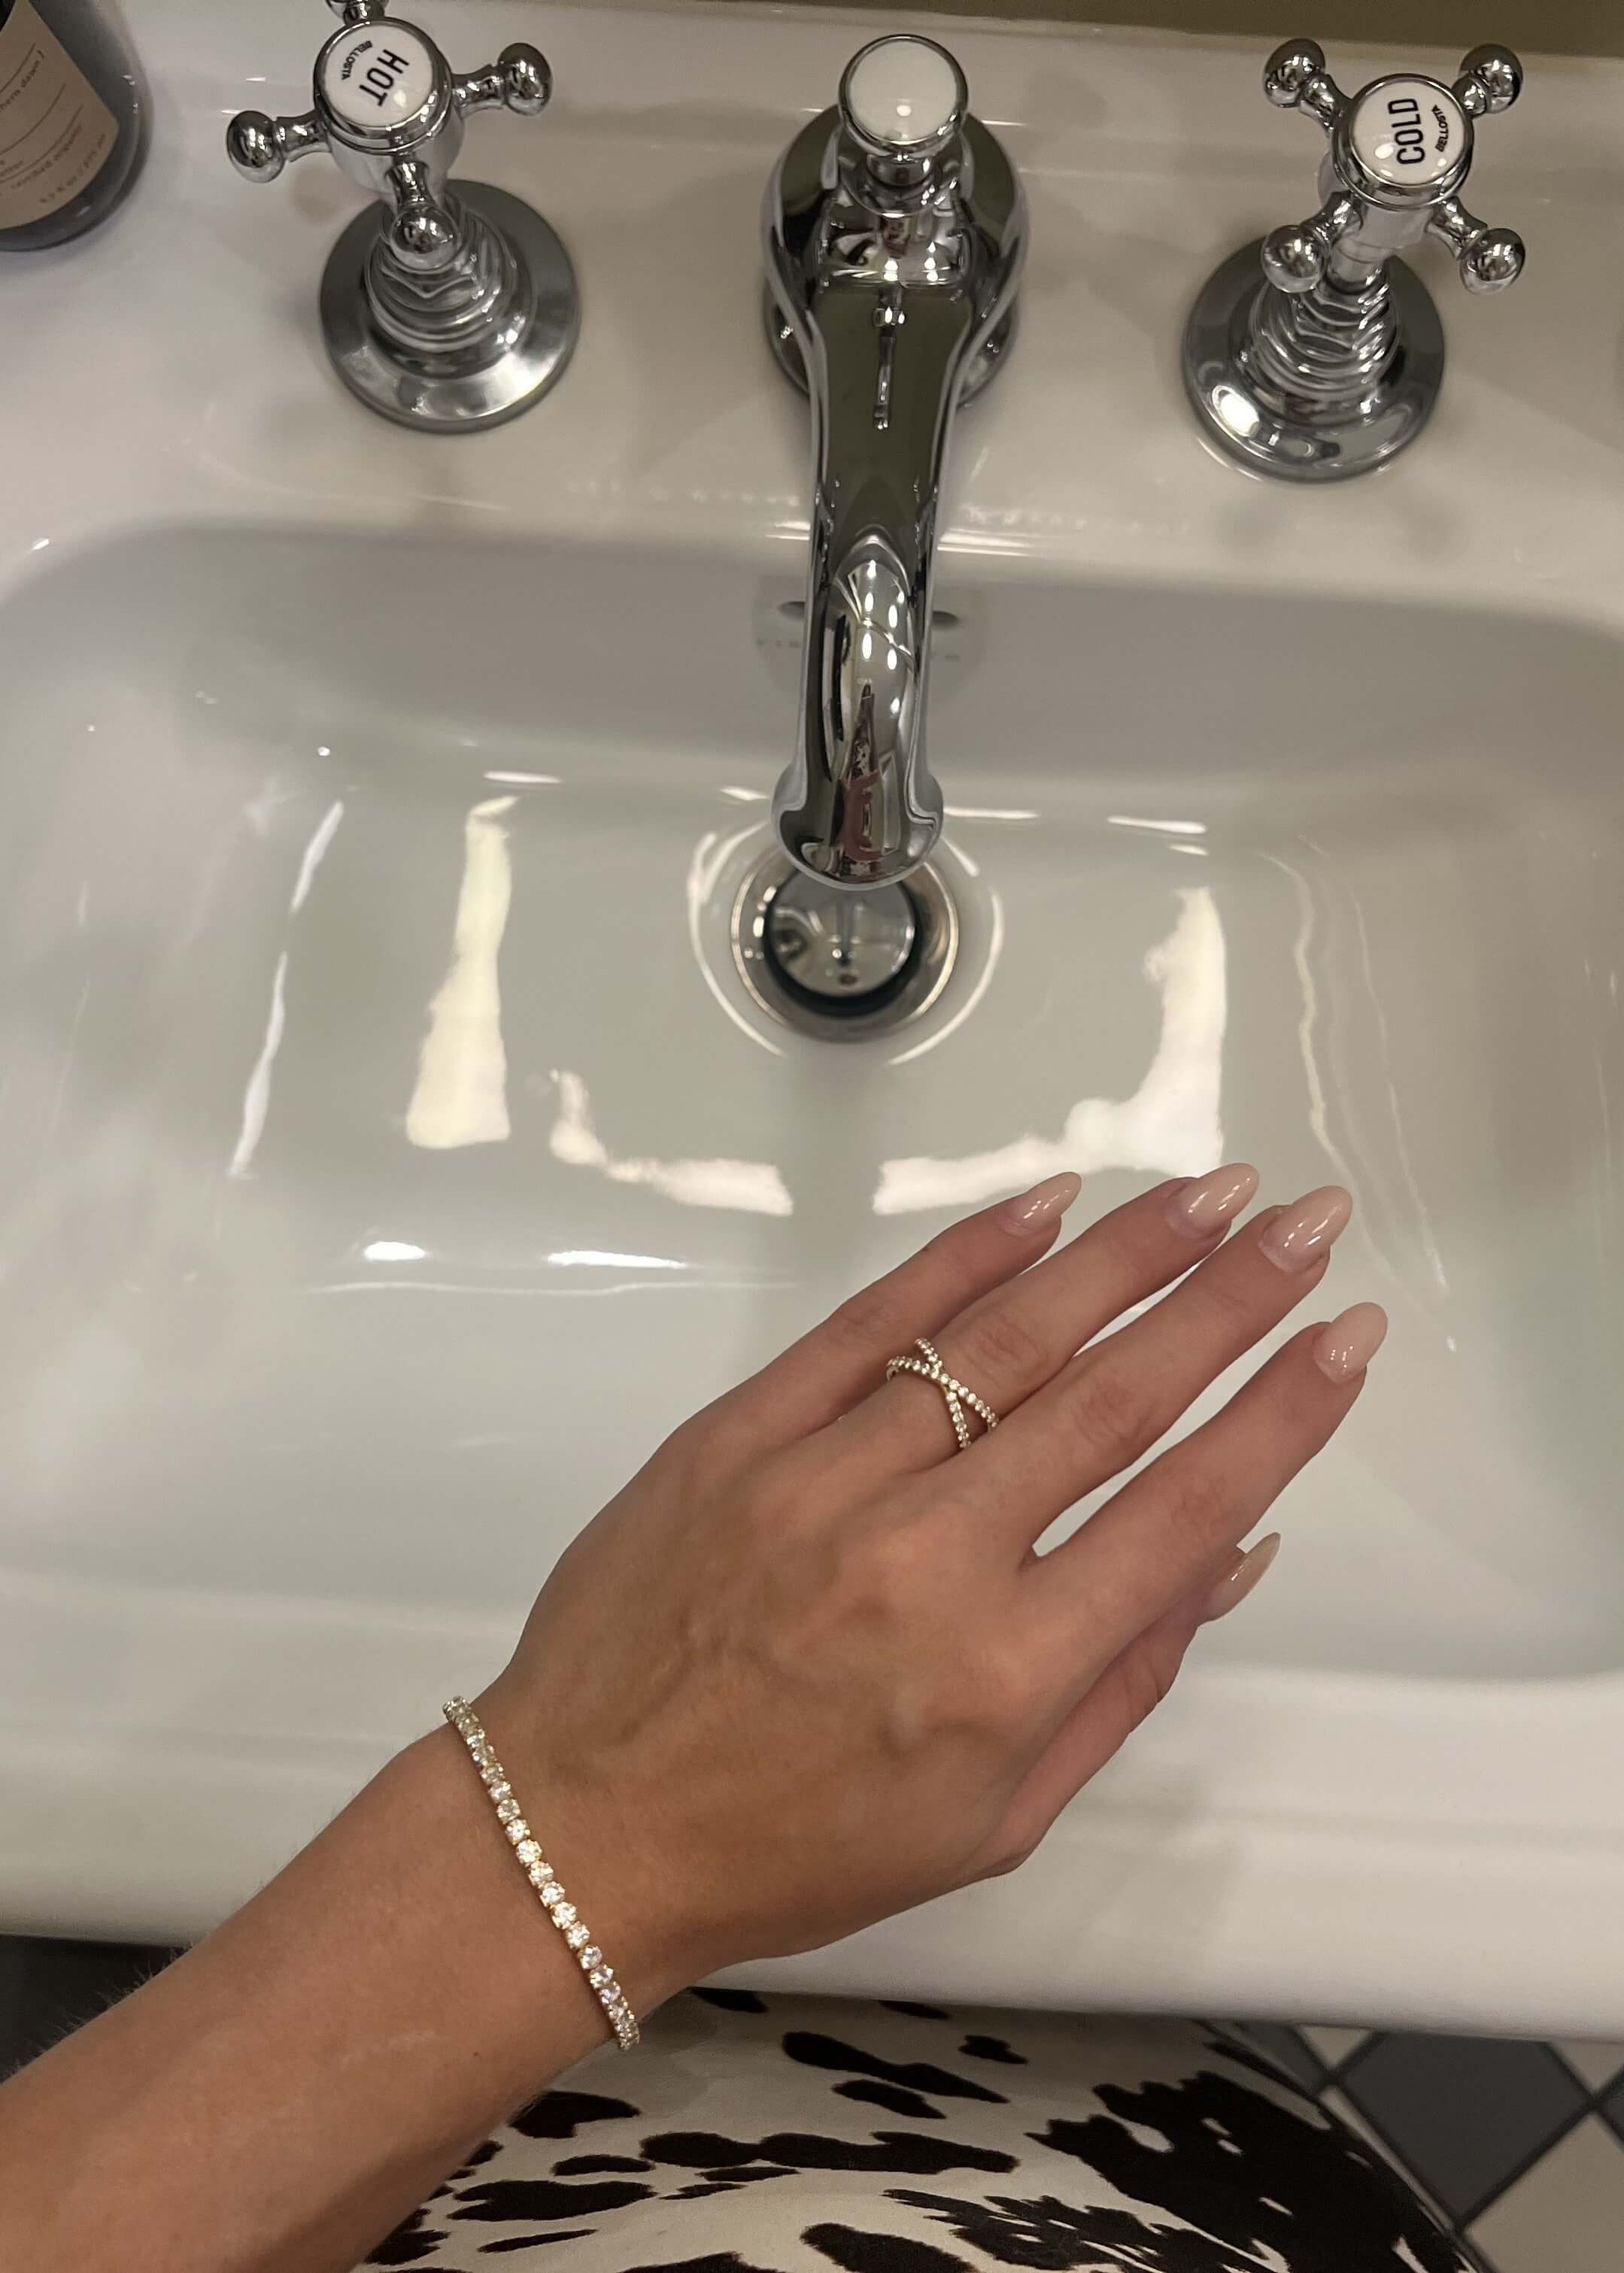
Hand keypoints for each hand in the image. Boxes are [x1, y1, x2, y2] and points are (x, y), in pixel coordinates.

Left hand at [479, 1167, 1383, 2007]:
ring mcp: (824, 1483)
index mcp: (1002, 1676)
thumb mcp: (994, 1817)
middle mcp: (925, 1563)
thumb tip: (1233, 1548)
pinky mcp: (740, 1434)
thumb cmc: (801, 1846)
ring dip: (1122, 1255)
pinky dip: (964, 1255)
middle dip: (1228, 1297)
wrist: (584, 1826)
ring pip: (1002, 1339)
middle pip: (1111, 1399)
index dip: (1282, 1414)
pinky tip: (1047, 1206)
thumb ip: (1121, 1681)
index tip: (1345, 1332)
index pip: (1180, 1511)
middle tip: (1306, 1218)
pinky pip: (871, 1321)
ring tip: (1209, 1193)